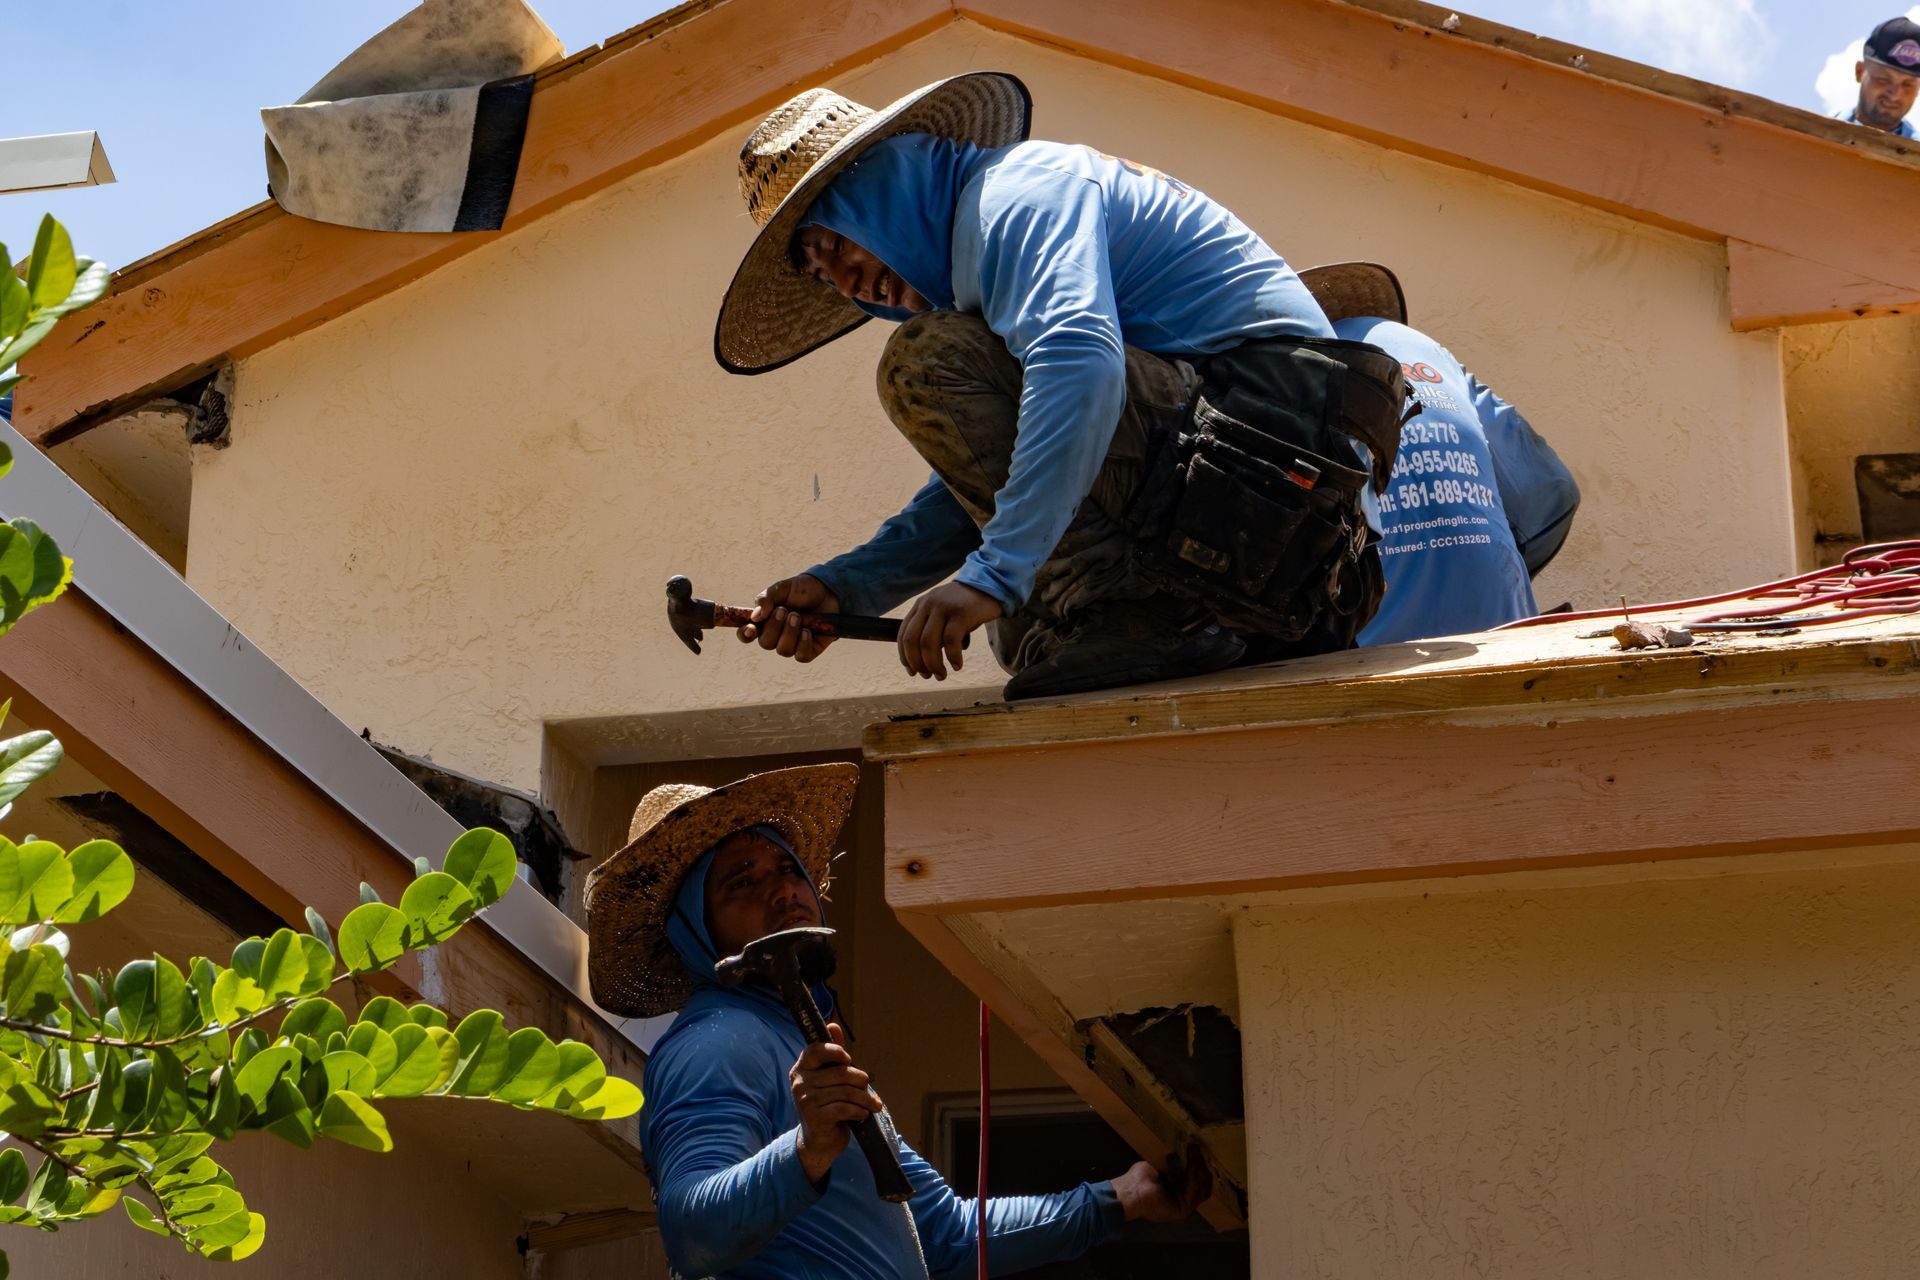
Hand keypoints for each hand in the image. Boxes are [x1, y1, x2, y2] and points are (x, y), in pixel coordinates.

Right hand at [741, 574, 840, 663]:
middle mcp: (777, 636)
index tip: (751, 628)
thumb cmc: (803, 590)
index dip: (745, 634)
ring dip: (789, 633)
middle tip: (784, 610)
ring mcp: (793, 644)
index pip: (747, 634)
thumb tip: (755, 616)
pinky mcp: (809, 649)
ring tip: (798, 616)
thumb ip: (766, 599)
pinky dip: (803, 644)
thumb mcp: (782, 588)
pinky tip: (807, 631)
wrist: (829, 591)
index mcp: (765, 621)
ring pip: (783, 650)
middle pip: (766, 643)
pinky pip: (801, 656)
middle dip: (774, 627)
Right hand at [790, 1023, 881, 1183]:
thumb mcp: (830, 1078)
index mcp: (802, 1068)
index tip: (848, 1059)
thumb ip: (833, 1054)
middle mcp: (800, 1082)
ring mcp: (805, 1101)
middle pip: (840, 1073)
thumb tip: (833, 1025)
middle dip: (860, 1081)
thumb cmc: (827, 1104)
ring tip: (872, 1105)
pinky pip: (844, 1108)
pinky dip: (859, 1111)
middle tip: (868, 1088)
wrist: (819, 1141)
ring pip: (846, 1092)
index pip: (817, 1049)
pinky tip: (863, 1114)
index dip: (835, 1051)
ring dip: (865, 1099)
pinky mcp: (814, 1117)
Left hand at [897, 582, 1001, 680]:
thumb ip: (930, 628)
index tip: (912, 671)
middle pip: (913, 641)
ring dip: (933, 665)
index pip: (903, 634)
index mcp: (920, 605)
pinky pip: (951, 641)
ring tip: (942, 675)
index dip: (905, 657)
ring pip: (929, 643)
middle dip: (918, 664)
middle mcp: (928, 605)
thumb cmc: (965, 607)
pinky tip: (957, 665)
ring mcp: (944, 608)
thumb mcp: (941, 612)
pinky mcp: (961, 613)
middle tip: (928, 676)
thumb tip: (921, 660)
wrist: (990, 587)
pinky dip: (952, 658)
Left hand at [1110, 1144, 1211, 1222]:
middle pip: (1202, 1185)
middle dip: (1201, 1166)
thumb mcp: (1160, 1166)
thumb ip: (1173, 1164)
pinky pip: (1194, 1194)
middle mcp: (1183, 1200)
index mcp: (1177, 1191)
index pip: (1197, 1181)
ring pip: (1202, 1189)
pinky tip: (1193, 1167)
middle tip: (1197, 1149)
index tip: (1197, 1149)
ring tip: (1196, 1155)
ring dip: (1199, 1170)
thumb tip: (1182, 1153)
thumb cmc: (1140, 1179)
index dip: (1200, 1166)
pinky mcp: (1183, 1211)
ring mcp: (1185, 1207)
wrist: (1131, 1191)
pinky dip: (1195, 1179)